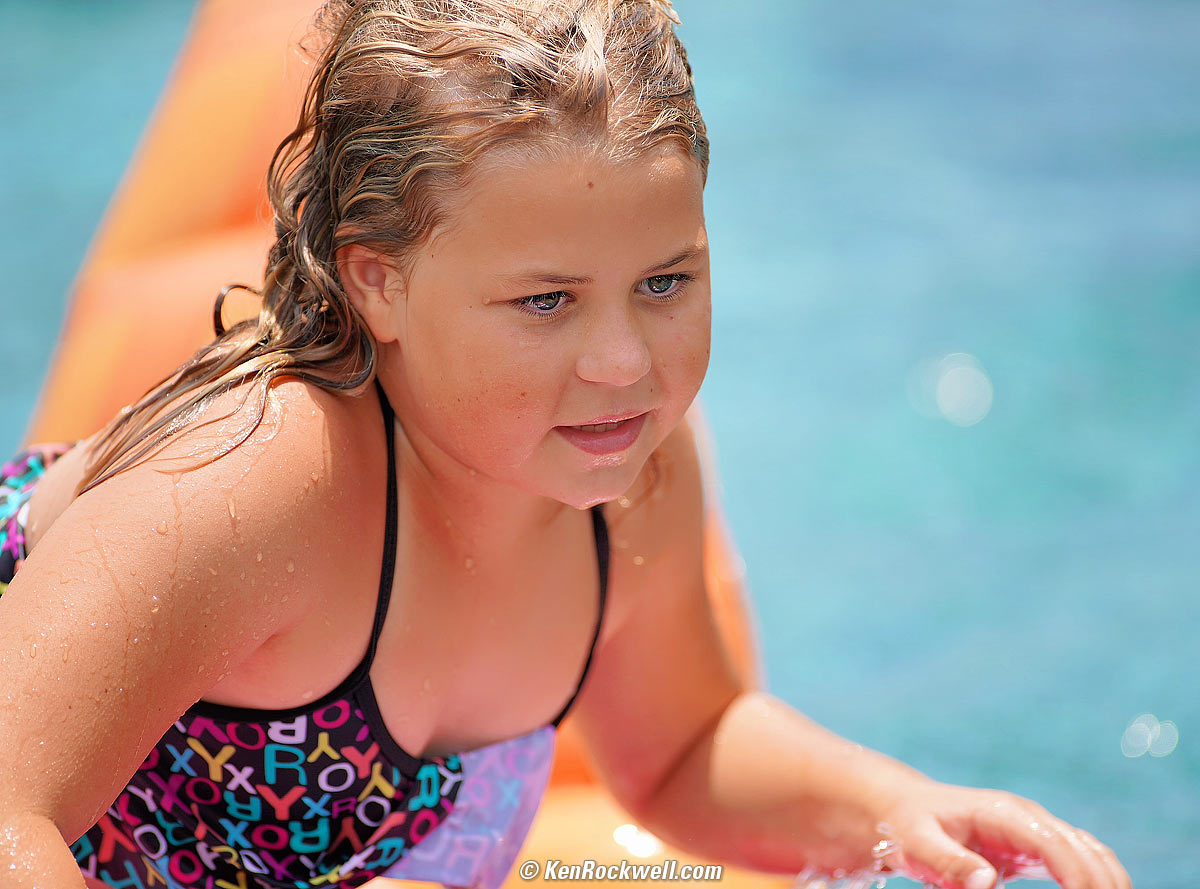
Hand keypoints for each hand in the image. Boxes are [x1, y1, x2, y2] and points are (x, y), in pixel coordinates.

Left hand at [874, 781, 1130, 888]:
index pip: (1053, 843)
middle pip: (1082, 849)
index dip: (1077, 876)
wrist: (906, 808)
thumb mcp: (917, 843)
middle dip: (1102, 884)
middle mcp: (1028, 817)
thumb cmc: (908, 825)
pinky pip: (1079, 861)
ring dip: (1108, 881)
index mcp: (1003, 813)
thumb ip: (948, 862)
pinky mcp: (1035, 847)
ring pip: (1090, 853)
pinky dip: (1096, 880)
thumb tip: (987, 882)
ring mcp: (1036, 830)